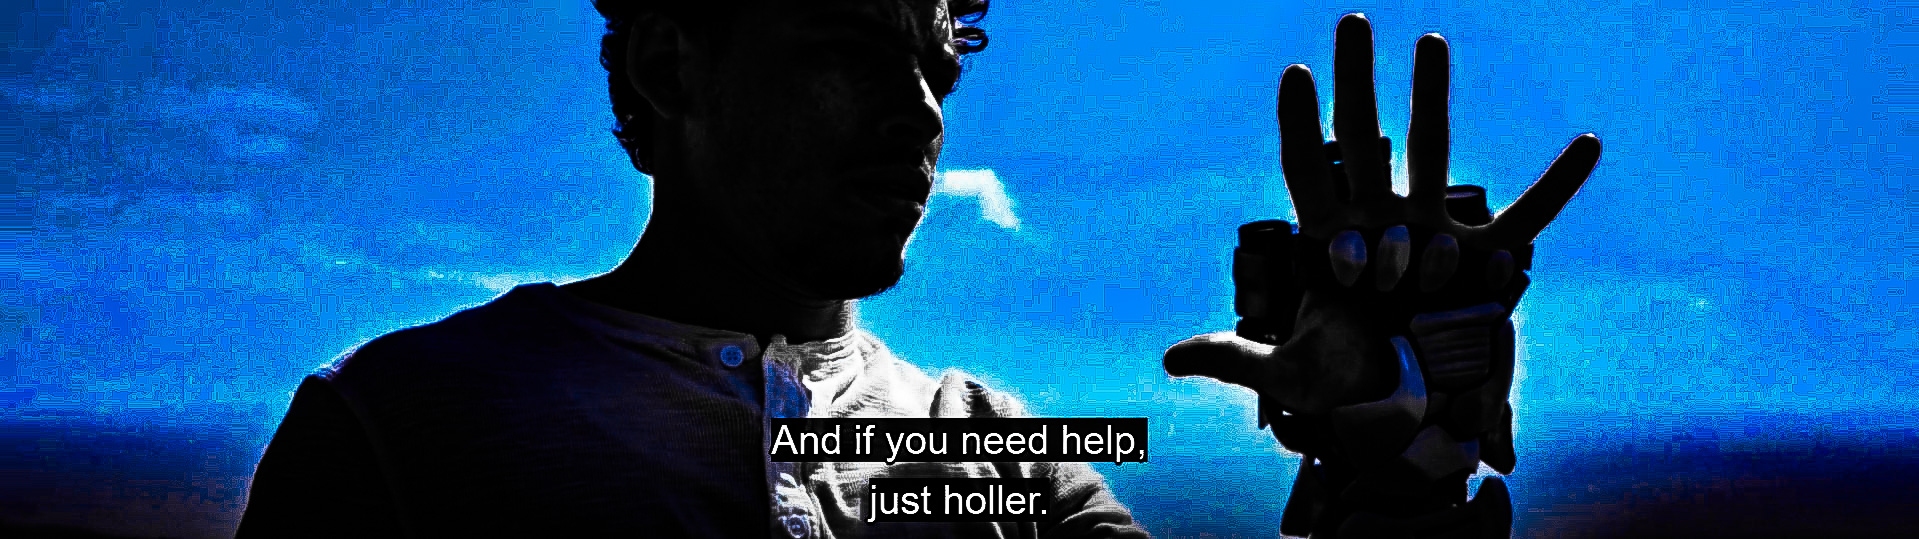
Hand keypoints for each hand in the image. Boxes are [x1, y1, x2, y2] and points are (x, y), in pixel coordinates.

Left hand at [1161, 13, 1600, 535]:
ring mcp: (1430, 235)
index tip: (1294, 72)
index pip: (1308, 170)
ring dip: (1431, 96)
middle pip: (1363, 139)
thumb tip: (1167, 359)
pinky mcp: (1479, 262)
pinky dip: (1560, 185)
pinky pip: (1528, 216)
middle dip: (1357, 80)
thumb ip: (1231, 359)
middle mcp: (1379, 225)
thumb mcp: (1284, 374)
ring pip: (1432, 152)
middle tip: (1351, 20)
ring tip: (1429, 39)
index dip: (1299, 125)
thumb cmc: (1341, 391)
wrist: (1399, 418)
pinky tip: (1588, 144)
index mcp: (1330, 244)